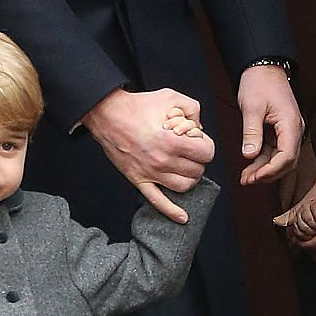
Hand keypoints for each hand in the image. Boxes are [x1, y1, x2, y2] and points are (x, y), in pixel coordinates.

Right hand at [83, 87, 214, 223]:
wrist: (109, 115)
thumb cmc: (138, 106)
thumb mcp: (171, 97)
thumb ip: (192, 109)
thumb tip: (199, 126)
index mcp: (173, 140)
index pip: (206, 153)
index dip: (206, 146)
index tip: (199, 142)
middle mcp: (163, 160)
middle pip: (197, 171)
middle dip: (198, 161)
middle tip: (191, 154)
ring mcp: (151, 173)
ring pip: (184, 187)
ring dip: (189, 179)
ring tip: (185, 169)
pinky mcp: (139, 180)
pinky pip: (158, 202)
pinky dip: (172, 212)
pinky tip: (183, 218)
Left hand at [238, 65, 303, 185]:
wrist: (263, 69)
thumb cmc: (260, 82)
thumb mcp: (252, 107)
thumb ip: (251, 132)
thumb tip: (250, 155)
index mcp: (290, 123)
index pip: (286, 155)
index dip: (271, 170)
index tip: (255, 177)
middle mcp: (293, 129)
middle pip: (286, 162)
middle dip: (267, 175)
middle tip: (247, 181)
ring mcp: (287, 132)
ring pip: (279, 160)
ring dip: (263, 171)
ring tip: (245, 178)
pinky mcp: (279, 133)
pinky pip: (273, 153)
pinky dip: (262, 163)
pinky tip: (249, 169)